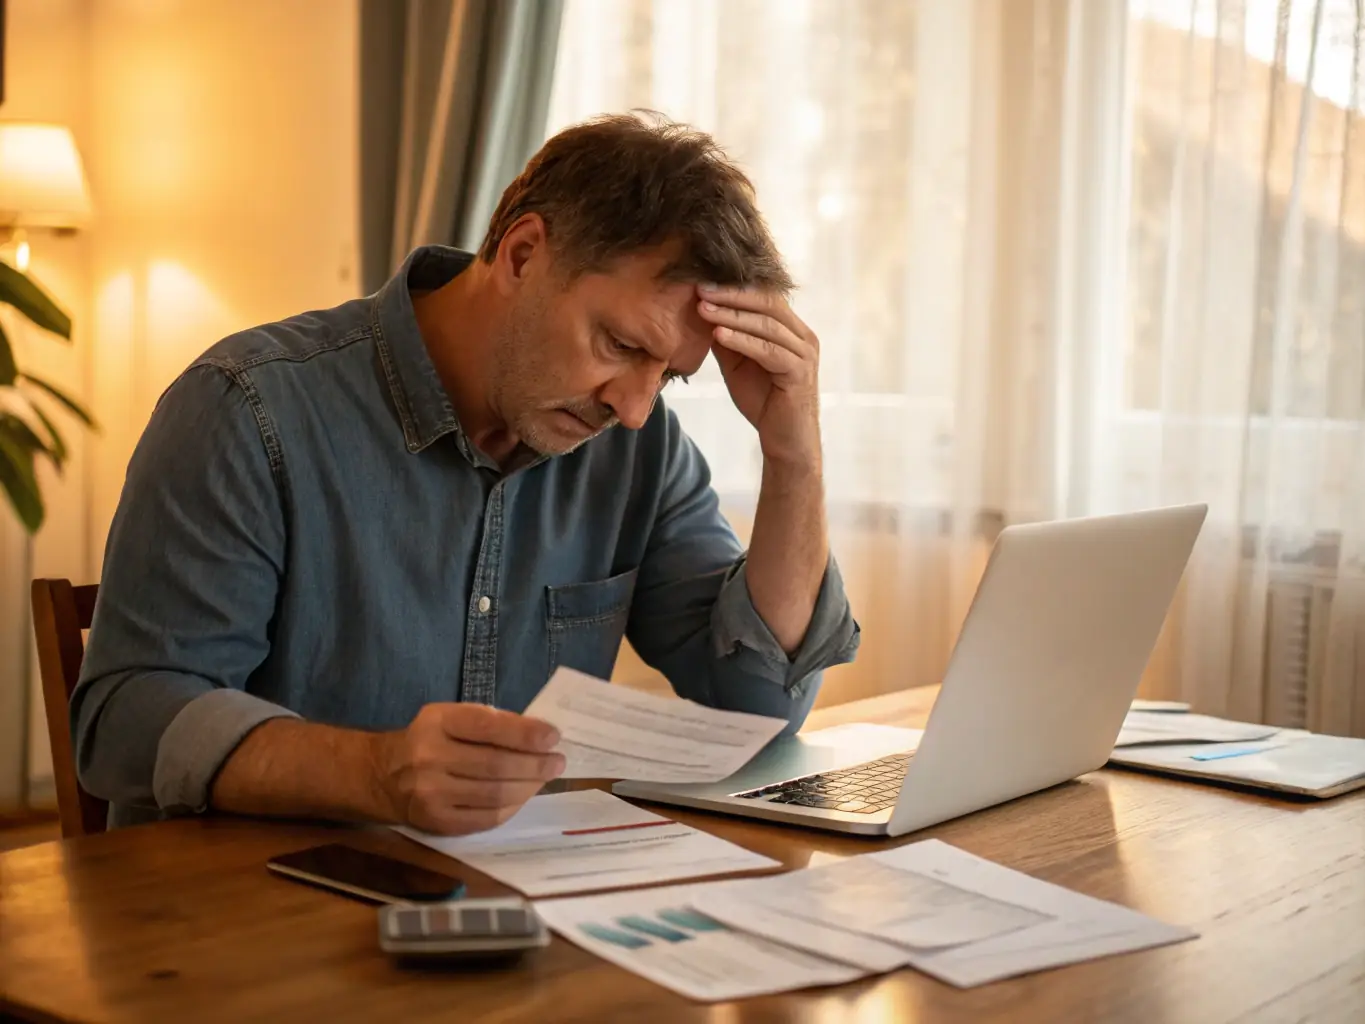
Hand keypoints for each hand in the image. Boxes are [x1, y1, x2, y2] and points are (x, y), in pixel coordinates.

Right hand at [372, 703, 565, 834]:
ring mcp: (431, 794)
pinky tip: (524, 795)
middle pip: (496, 764)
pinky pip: (487, 818)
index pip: (487, 726)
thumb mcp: (452, 716)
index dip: (524, 733)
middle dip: (535, 764)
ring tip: (545, 777)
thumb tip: (540, 735)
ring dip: (528, 786)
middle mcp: (430, 757)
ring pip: (495, 794)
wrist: (384, 776)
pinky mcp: (437, 822)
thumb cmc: (431, 739)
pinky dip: (512, 806)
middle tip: (557, 761)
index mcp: (437, 722)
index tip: (553, 737)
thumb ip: (491, 722)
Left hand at [696, 283, 820, 467]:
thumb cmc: (763, 401)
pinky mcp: (799, 372)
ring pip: (766, 324)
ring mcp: (804, 353)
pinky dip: (742, 340)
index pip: (764, 296)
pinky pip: (768, 350)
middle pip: (767, 302)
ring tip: (703, 308)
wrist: (785, 441)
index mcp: (791, 330)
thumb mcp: (738, 363)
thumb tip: (701, 310)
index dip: (733, 287)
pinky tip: (718, 335)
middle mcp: (802, 336)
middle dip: (731, 294)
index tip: (700, 282)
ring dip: (732, 315)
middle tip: (700, 288)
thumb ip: (726, 338)